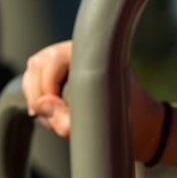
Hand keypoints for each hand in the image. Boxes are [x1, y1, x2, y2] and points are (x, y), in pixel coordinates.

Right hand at [21, 39, 166, 160]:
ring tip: (54, 119)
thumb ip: (67, 120)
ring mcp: (68, 61)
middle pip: (38, 63)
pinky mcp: (63, 75)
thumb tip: (39, 106)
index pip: (52, 60)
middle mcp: (78, 51)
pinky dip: (39, 99)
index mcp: (93, 52)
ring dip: (37, 97)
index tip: (55, 110)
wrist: (142, 125)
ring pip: (34, 72)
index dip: (47, 86)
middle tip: (52, 120)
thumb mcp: (99, 126)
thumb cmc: (128, 122)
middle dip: (39, 94)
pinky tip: (53, 116)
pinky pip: (37, 81)